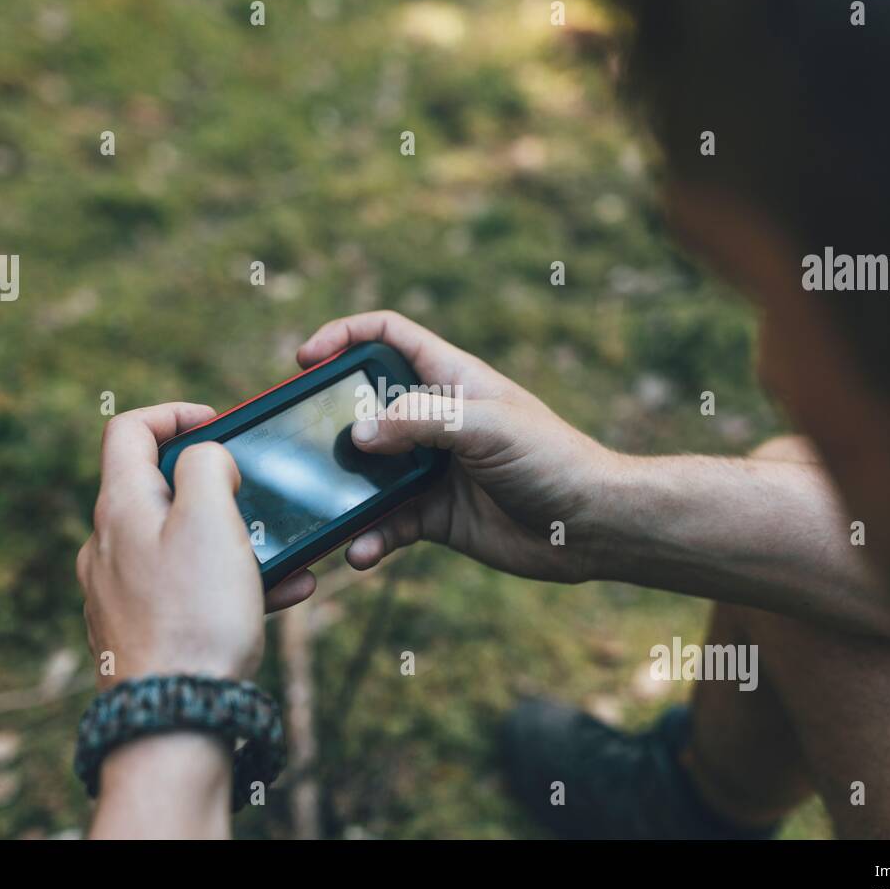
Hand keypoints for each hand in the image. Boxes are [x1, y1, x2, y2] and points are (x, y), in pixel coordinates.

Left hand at [76, 403, 315, 688]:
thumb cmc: (195, 617)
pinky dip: (230, 582)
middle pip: (158, 488)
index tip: (219, 423)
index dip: (174, 413)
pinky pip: (187, 589)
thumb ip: (208, 466)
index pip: (128, 430)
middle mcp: (108, 546)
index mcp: (120, 507)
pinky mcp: (140, 631)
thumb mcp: (211, 519)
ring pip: (181, 543)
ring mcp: (119, 591)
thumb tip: (206, 457)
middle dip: (218, 486)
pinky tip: (283, 595)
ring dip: (236, 538)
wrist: (174, 720)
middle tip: (259, 495)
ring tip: (288, 555)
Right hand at [298, 311, 619, 582]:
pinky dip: (370, 537)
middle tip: (298, 442)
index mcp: (452, 379)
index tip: (305, 359)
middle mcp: (437, 420)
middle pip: (366, 405)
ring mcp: (433, 469)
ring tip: (322, 507)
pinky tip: (361, 552)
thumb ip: (420, 421)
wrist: (591, 526)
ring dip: (344, 490)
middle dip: (330, 421)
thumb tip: (358, 434)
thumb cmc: (551, 459)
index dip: (344, 336)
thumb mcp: (486, 426)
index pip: (388, 336)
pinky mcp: (435, 516)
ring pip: (369, 472)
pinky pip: (388, 523)